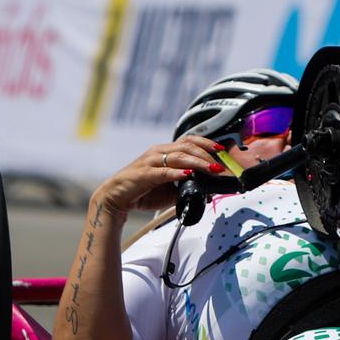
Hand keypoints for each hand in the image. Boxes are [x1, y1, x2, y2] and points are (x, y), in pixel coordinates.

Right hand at [91, 135, 224, 215]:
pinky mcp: (144, 173)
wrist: (117, 198)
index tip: (222, 150)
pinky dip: (177, 172)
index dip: (207, 143)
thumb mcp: (171, 191)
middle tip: (221, 165)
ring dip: (198, 162)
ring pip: (179, 156)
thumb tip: (208, 193)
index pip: (189, 141)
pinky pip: (164, 171)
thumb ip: (187, 188)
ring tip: (211, 169)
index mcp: (165, 151)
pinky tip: (188, 174)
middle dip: (207, 155)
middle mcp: (158, 152)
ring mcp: (151, 161)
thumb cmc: (144, 192)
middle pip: (187, 146)